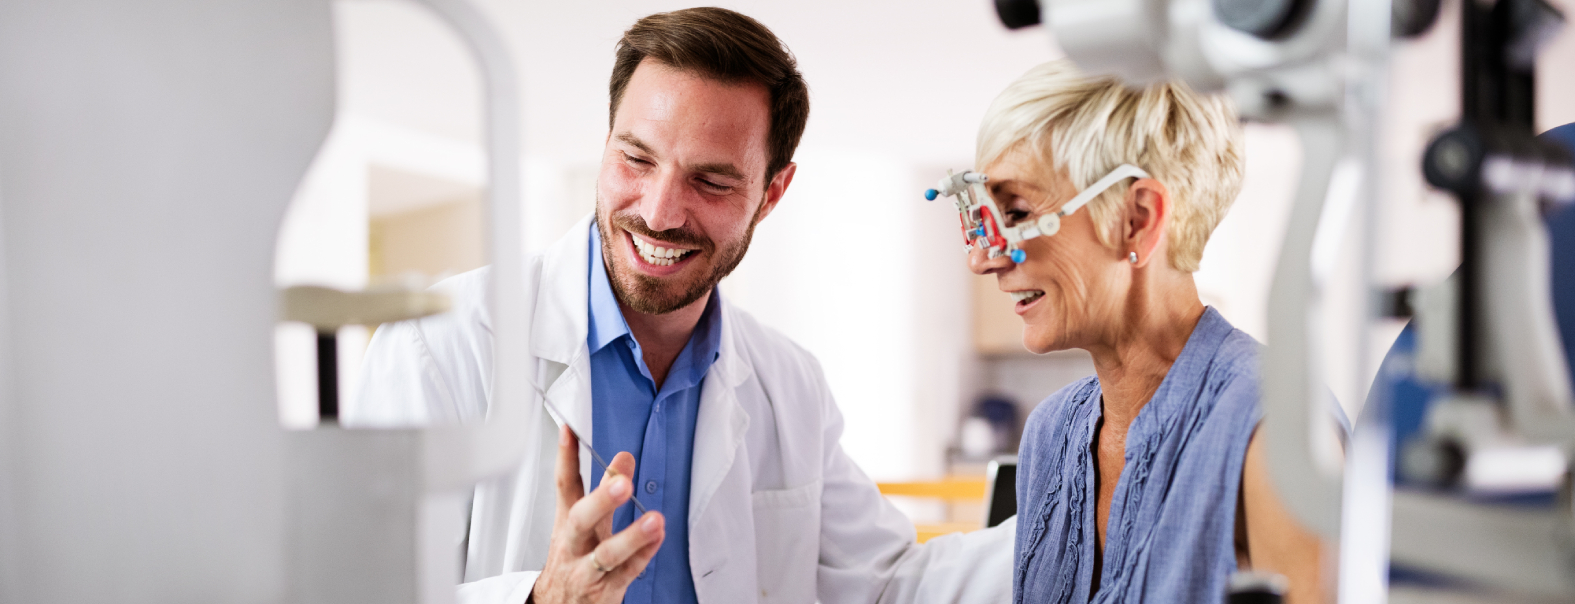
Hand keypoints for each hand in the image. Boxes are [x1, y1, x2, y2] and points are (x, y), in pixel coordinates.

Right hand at [529, 425, 664, 603]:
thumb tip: (622, 460)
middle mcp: (574, 546)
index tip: (570, 432)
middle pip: (579, 520)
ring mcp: (587, 570)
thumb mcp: (584, 525)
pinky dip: (643, 555)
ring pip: (605, 554)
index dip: (565, 458)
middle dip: (601, 500)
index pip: (564, 487)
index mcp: (567, 524)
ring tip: (653, 519)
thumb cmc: (574, 561)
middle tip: (622, 482)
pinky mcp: (605, 591)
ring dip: (631, 536)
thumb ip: (603, 492)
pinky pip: (627, 573)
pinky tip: (658, 539)